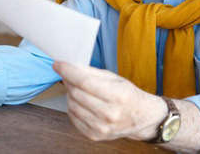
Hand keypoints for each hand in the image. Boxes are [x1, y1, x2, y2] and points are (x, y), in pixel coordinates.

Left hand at [52, 62, 166, 141]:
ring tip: (77, 89)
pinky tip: (80, 102)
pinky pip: (73, 118)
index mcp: (118, 96)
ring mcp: (102, 127)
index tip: (58, 64)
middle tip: (68, 75)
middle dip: (68, 81)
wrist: (142, 118)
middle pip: (77, 93)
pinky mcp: (95, 136)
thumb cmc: (128, 95)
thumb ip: (92, 72)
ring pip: (72, 105)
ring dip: (70, 94)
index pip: (85, 82)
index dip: (68, 71)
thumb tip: (71, 66)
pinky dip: (72, 107)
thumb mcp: (115, 79)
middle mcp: (110, 114)